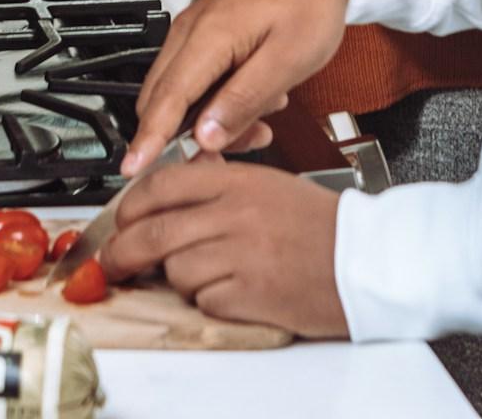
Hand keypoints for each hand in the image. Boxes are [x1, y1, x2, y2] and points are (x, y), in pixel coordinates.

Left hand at [101, 157, 347, 337]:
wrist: (366, 259)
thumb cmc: (320, 225)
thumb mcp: (267, 184)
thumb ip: (220, 182)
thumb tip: (176, 186)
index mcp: (238, 181)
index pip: (163, 185)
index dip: (130, 205)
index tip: (121, 220)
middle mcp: (234, 213)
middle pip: (154, 231)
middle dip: (123, 251)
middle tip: (115, 262)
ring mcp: (240, 253)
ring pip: (175, 269)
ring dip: (175, 279)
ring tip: (199, 276)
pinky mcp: (249, 293)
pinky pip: (203, 299)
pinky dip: (205, 300)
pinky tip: (228, 292)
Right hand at [123, 0, 352, 174]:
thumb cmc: (310, 0)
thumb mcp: (288, 60)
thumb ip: (243, 100)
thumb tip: (205, 135)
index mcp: (210, 35)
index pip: (167, 99)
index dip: (149, 139)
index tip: (132, 168)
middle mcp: (192, 30)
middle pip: (164, 99)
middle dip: (187, 136)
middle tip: (229, 153)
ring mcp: (196, 29)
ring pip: (180, 91)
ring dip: (209, 119)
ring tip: (259, 123)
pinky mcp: (206, 33)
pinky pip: (196, 77)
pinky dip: (216, 100)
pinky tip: (254, 100)